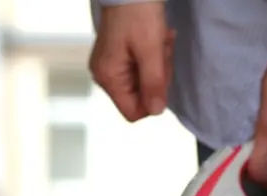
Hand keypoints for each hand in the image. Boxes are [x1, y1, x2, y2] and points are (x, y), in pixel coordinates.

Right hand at [89, 2, 174, 121]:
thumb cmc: (137, 12)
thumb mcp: (151, 49)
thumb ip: (154, 83)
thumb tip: (156, 111)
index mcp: (108, 78)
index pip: (133, 112)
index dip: (153, 99)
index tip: (161, 74)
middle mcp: (104, 76)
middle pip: (139, 97)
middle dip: (157, 77)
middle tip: (162, 51)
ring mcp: (109, 66)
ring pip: (142, 82)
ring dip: (157, 64)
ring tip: (160, 41)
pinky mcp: (116, 57)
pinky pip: (139, 68)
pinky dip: (151, 57)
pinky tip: (155, 39)